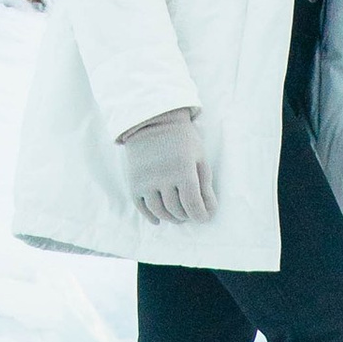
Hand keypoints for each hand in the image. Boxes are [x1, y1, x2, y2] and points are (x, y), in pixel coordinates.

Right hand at [119, 106, 213, 226]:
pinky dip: (152, 217)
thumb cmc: (182, 139)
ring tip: (178, 215)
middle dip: (187, 215)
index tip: (204, 217)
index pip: (193, 205)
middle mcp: (162, 177)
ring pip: (160, 212)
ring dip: (171, 217)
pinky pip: (142, 208)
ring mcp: (146, 181)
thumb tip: (208, 211)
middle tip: (192, 212)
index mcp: (183, 170)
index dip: (201, 215)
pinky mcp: (134, 183)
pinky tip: (159, 219)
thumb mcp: (199, 158)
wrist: (152, 122)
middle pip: (177, 210)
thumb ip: (205, 185)